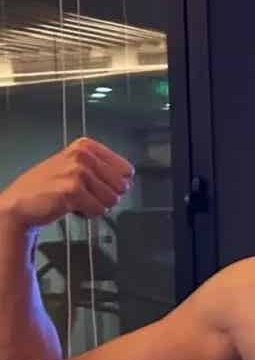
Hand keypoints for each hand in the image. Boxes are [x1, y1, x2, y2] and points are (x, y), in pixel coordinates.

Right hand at [0, 138, 133, 230]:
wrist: (21, 203)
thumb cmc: (49, 187)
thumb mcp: (75, 166)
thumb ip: (102, 168)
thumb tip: (129, 180)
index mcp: (86, 146)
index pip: (126, 170)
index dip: (114, 184)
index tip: (96, 185)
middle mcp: (83, 155)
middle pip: (122, 186)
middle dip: (105, 196)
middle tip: (84, 194)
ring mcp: (78, 171)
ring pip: (112, 200)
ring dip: (96, 205)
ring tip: (77, 200)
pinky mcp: (73, 190)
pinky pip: (99, 210)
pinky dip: (88, 214)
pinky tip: (72, 207)